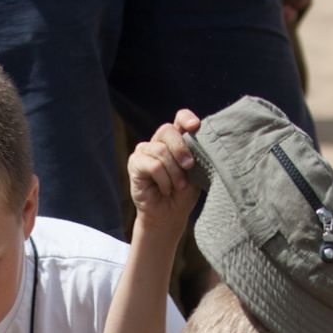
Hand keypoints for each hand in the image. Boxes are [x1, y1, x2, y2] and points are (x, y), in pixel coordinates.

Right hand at [127, 110, 203, 235]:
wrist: (170, 214)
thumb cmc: (184, 193)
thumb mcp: (196, 171)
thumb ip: (195, 153)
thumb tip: (197, 138)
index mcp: (176, 139)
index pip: (179, 118)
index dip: (186, 118)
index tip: (195, 126)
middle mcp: (159, 141)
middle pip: (167, 130)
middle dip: (181, 149)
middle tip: (190, 167)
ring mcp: (145, 151)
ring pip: (161, 151)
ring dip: (174, 172)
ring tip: (178, 186)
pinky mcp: (135, 163)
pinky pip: (152, 165)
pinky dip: (163, 180)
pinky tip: (165, 190)